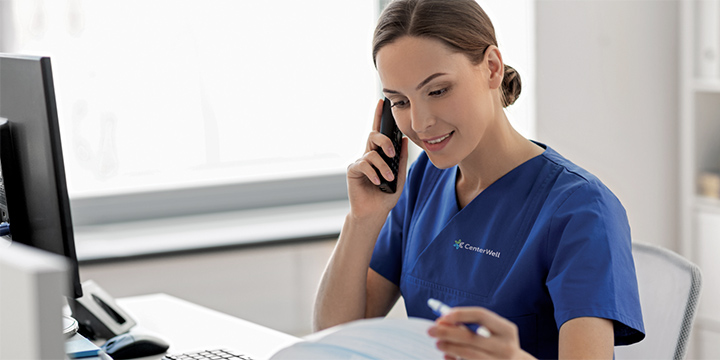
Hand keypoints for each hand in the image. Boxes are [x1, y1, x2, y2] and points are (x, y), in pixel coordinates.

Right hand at [346, 99, 407, 219]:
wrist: (374, 213)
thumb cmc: (385, 196)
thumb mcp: (399, 177)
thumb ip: (401, 160)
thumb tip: (404, 140)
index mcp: (379, 154)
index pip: (379, 132)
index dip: (379, 116)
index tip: (382, 102)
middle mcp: (368, 155)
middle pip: (374, 136)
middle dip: (384, 141)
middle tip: (392, 152)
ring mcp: (360, 162)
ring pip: (371, 152)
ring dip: (382, 165)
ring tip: (387, 178)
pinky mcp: (353, 171)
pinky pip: (364, 164)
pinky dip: (373, 172)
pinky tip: (377, 182)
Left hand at [428, 307, 534, 359]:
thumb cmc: (498, 344)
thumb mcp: (493, 332)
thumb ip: (471, 325)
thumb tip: (443, 321)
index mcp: (506, 330)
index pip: (481, 315)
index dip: (460, 314)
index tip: (443, 317)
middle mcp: (505, 346)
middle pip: (471, 337)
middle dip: (447, 332)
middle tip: (431, 330)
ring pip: (469, 354)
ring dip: (449, 347)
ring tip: (437, 343)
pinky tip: (446, 355)